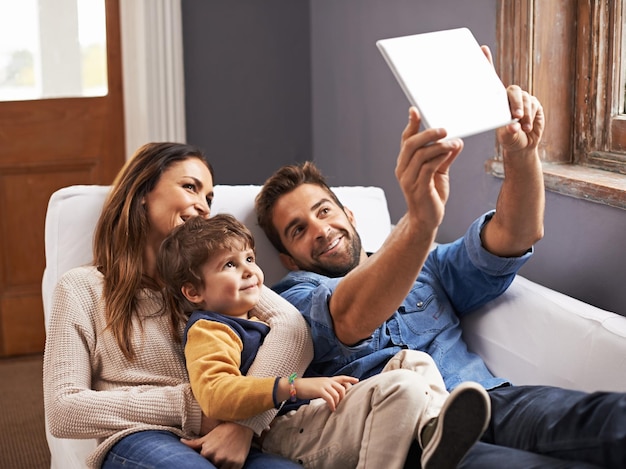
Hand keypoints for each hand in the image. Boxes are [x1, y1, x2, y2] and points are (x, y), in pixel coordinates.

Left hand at [181, 421, 252, 468]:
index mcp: (207, 452)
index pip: (201, 463)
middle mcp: (217, 458)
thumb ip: (194, 443)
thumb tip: (180, 441)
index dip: (204, 461)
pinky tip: (228, 463)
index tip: (208, 458)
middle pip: (211, 467)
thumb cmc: (223, 430)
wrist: (241, 425)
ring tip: (224, 458)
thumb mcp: (208, 436)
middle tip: (217, 456)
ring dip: (221, 466)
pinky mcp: (237, 464)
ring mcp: (227, 461)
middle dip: (213, 464)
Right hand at [295, 375, 358, 410]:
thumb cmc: (307, 387)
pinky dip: (332, 405)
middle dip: (344, 397)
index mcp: (328, 379)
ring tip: (336, 408)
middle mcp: (327, 381)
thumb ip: (327, 388)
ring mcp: (324, 385)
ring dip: (338, 402)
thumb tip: (333, 395)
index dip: (350, 379)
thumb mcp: (319, 386)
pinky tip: (332, 409)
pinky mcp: (319, 390)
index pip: (342, 377)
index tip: (357, 380)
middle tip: (342, 404)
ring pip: (337, 393)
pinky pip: (330, 398)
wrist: (296, 386)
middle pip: (342, 387)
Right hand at [395, 108, 462, 232]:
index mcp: (405, 163)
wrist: (427, 220)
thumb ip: (445, 156)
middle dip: (427, 134)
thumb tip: (456, 140)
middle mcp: (403, 170)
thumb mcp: (439, 172)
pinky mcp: (419, 189)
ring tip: (453, 142)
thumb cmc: (431, 195)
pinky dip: (440, 158)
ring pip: (420, 155)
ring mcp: (409, 180)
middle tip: (444, 129)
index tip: (415, 110)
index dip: (410, 125)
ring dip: (438, 146)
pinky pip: (428, 168)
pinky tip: (450, 152)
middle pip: (411, 145)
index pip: (406, 140)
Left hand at [480, 45, 544, 153]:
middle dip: (515, 103)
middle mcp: (510, 97)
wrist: (522, 146)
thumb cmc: (508, 138)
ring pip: (524, 100)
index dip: (488, 63)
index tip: (482, 49)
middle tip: (515, 116)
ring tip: (522, 128)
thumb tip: (513, 126)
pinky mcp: (535, 105)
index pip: (492, 79)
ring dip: (524, 114)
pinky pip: (534, 107)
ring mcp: (524, 99)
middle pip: (513, 91)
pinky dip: (530, 118)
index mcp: (497, 100)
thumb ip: (507, 130)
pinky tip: (527, 128)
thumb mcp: (503, 135)